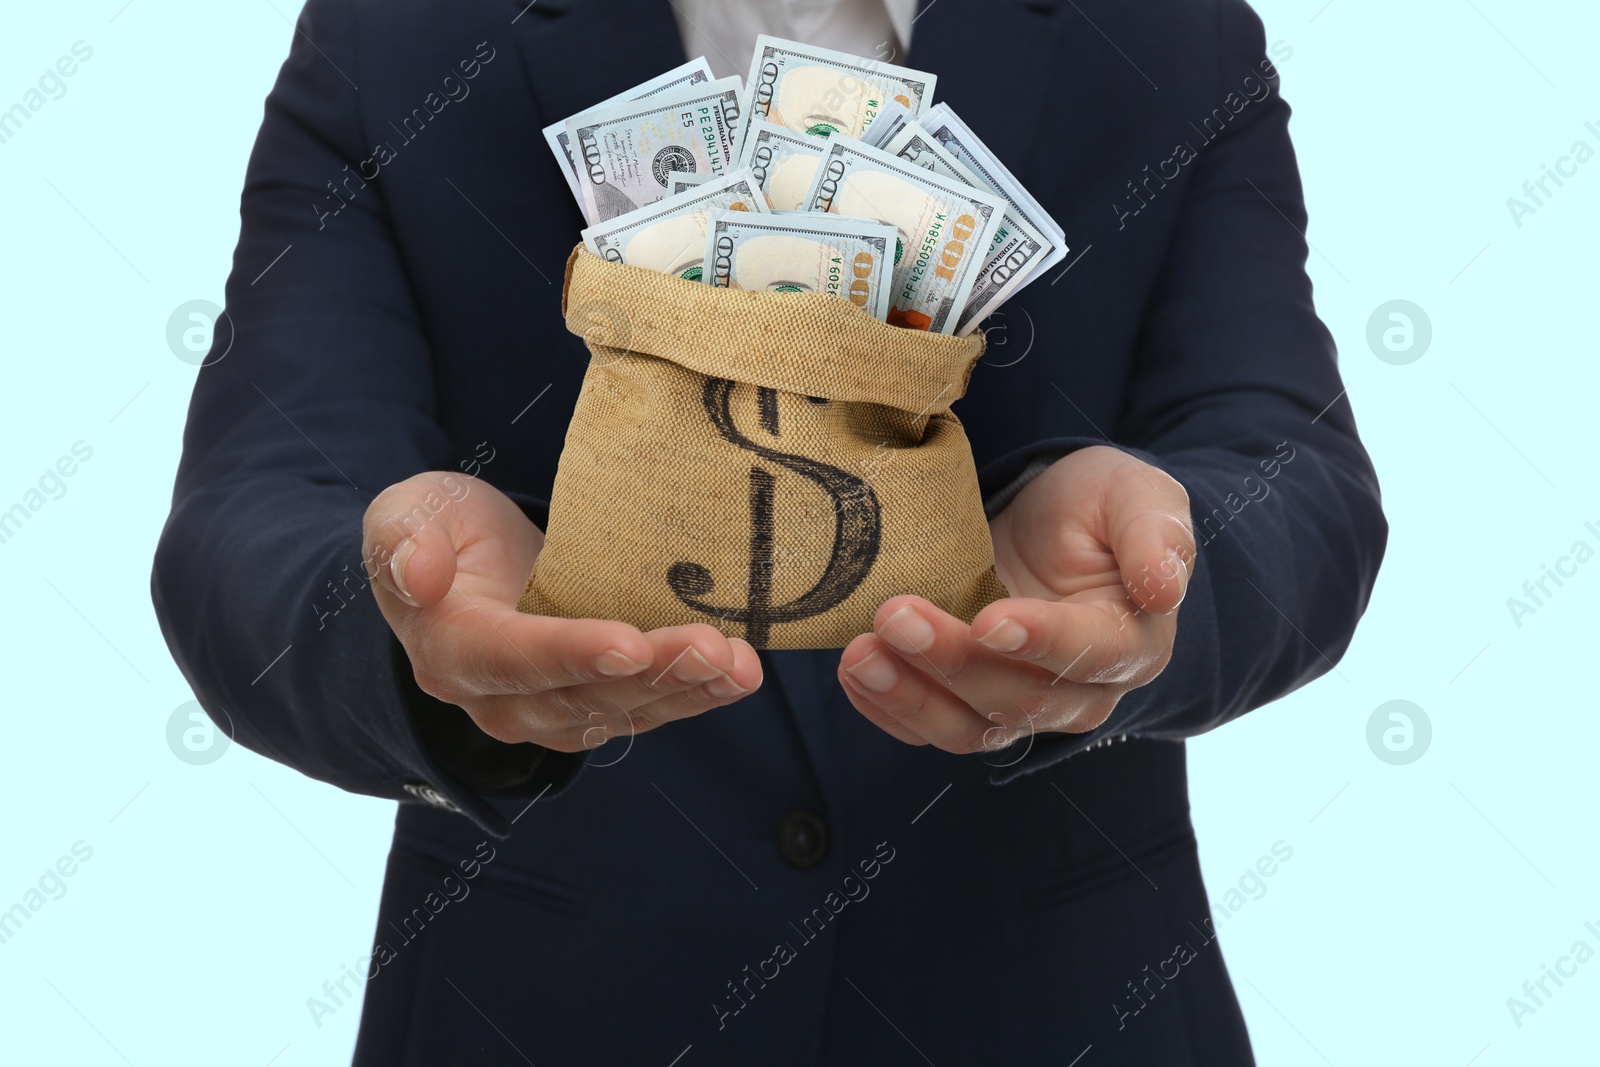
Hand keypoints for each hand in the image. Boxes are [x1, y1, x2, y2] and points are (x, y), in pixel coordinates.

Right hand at [362, 472, 762, 752]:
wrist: (460, 566)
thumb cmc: (438, 532)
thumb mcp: (407, 513)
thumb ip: (404, 539)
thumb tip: (420, 574)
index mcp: (451, 650)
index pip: (512, 660)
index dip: (572, 654)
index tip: (630, 644)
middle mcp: (500, 700)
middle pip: (582, 695)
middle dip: (654, 675)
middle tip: (714, 648)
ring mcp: (548, 712)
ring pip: (622, 711)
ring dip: (687, 692)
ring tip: (740, 667)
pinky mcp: (590, 707)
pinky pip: (645, 710)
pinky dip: (694, 695)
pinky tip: (738, 675)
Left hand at [836, 446, 1193, 753]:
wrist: (1052, 529)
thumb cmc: (1100, 509)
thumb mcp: (1137, 495)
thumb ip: (1157, 533)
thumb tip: (1166, 586)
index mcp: (1131, 642)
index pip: (1089, 653)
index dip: (1040, 640)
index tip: (990, 620)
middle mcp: (1078, 691)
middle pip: (1016, 697)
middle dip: (952, 660)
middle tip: (895, 614)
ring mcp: (1019, 707)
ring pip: (967, 727)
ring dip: (909, 696)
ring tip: (860, 656)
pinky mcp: (968, 706)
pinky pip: (926, 727)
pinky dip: (886, 708)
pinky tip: (855, 673)